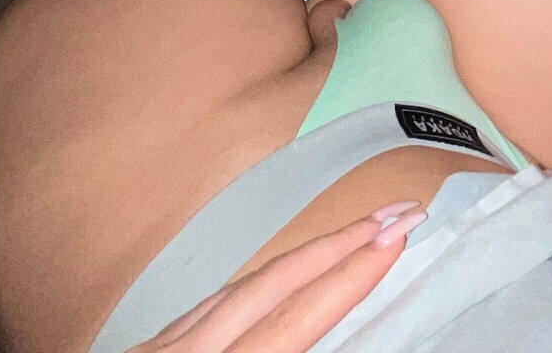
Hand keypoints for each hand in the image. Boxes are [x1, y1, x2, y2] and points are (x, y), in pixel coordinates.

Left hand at [125, 203, 427, 352]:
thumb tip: (313, 337)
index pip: (289, 322)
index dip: (346, 278)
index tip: (393, 239)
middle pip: (269, 285)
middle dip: (338, 246)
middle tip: (397, 212)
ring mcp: (155, 349)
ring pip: (237, 288)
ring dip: (303, 259)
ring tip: (354, 235)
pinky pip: (209, 305)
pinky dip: (256, 284)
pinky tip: (275, 278)